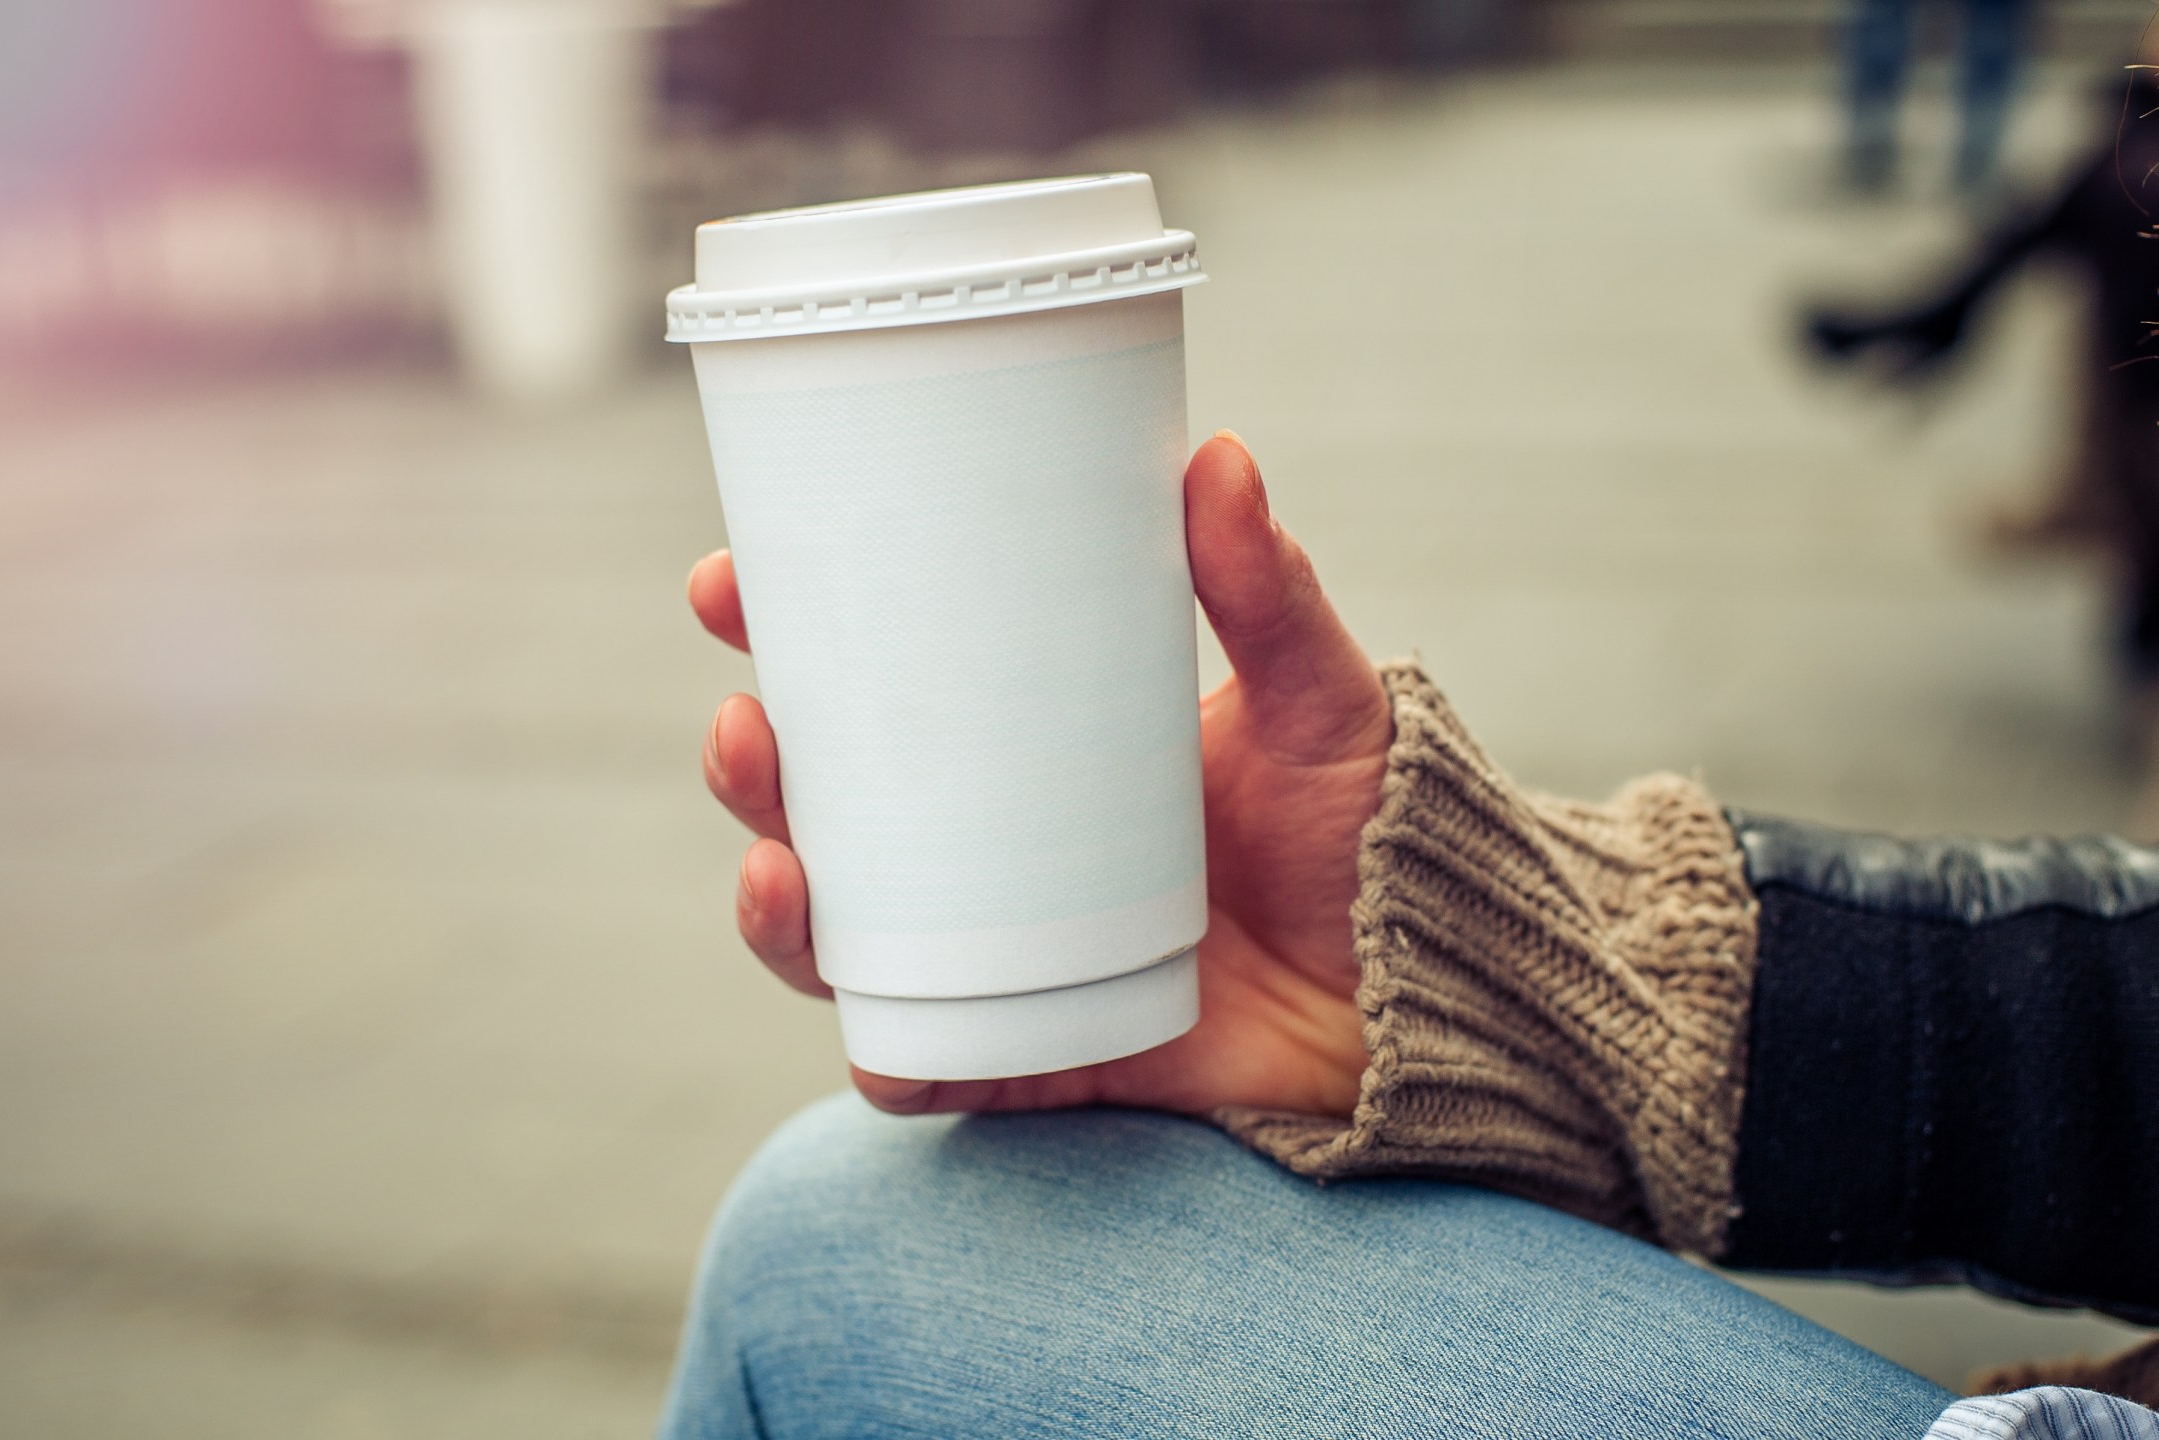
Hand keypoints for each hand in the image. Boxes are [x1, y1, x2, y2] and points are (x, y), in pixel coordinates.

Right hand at [689, 432, 1390, 1117]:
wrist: (1428, 990)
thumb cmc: (1363, 831)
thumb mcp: (1316, 699)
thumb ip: (1269, 594)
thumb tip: (1217, 455)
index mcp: (1023, 743)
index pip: (870, 684)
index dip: (781, 636)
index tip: (729, 583)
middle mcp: (984, 851)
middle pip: (822, 809)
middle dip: (753, 767)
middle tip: (747, 723)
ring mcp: (996, 960)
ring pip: (839, 940)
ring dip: (775, 904)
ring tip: (778, 859)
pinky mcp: (1031, 1060)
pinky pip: (923, 1068)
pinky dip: (878, 1057)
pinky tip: (858, 1024)